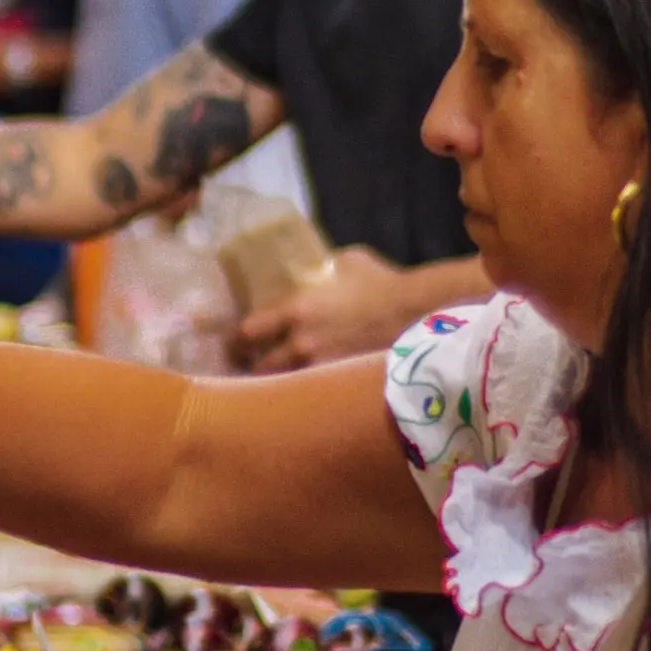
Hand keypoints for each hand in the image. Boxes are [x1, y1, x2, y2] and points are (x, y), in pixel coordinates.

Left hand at [235, 247, 423, 373]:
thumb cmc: (380, 281)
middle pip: (260, 366)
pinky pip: (313, 389)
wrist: (416, 311)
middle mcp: (301, 343)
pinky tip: (304, 389)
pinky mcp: (341, 380)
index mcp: (296, 311)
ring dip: (276, 381)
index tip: (234, 340)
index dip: (236, 338)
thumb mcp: (345, 262)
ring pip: (284, 383)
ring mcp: (321, 366)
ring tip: (273, 380)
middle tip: (249, 365)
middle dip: (251, 366)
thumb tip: (315, 267)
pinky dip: (304, 389)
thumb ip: (321, 268)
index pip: (248, 332)